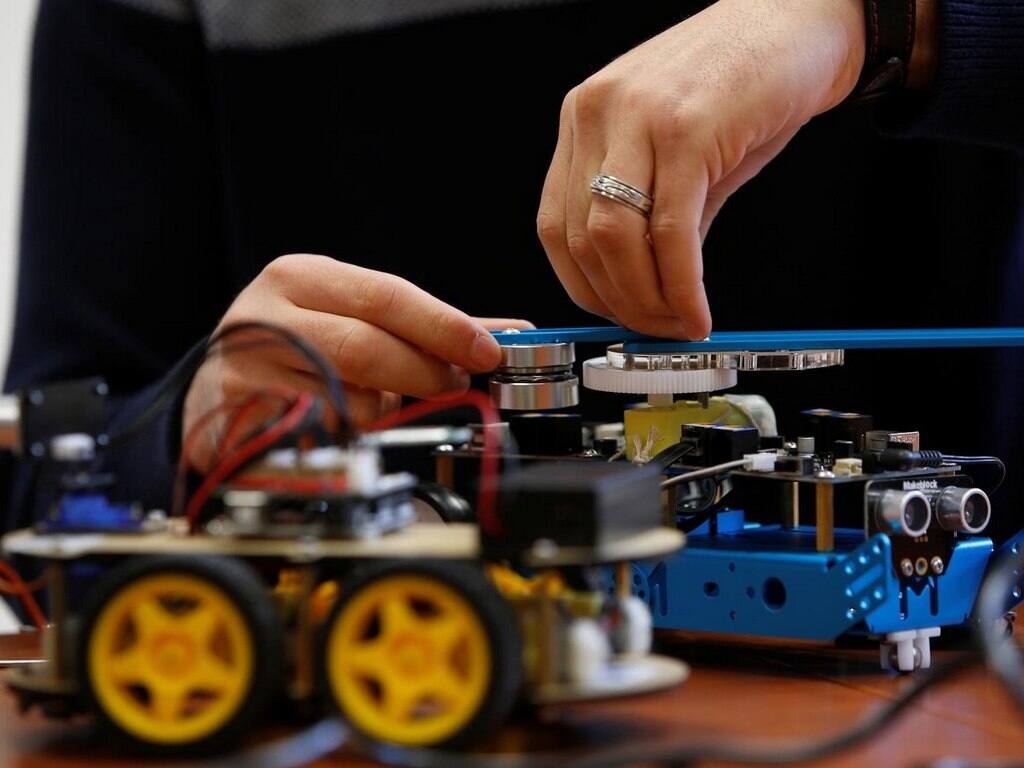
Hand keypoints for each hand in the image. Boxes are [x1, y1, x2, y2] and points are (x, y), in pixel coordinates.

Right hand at [183, 253, 530, 468]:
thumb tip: (506, 334)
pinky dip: (346, 439)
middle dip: (425, 373)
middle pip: (367, 347)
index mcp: (298, 277)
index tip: (488, 351)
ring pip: (347, 401)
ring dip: (381, 412)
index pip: (385, 296)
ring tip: (374, 403)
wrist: (213, 392)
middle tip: (453, 385)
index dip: (444, 327)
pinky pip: (320, 440)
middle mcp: (266, 316)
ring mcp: (246, 370)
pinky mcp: (237, 422)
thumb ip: (421, 327)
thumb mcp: (347, 318)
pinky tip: (339, 426)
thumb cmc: (294, 348)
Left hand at [538, 0, 865, 338]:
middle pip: (582, 239)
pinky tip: (696, 308)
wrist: (802, 22)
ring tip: (678, 323)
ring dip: (646, 300)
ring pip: (615, 239)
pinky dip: (681, 284)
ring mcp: (638, 118)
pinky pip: (670, 231)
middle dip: (619, 303)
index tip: (617, 315)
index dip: (583, 286)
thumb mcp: (679, 154)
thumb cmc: (741, 85)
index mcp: (584, 118)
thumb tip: (647, 293)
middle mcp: (598, 113)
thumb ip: (653, 220)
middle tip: (655, 330)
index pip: (556, 224)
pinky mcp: (687, 131)